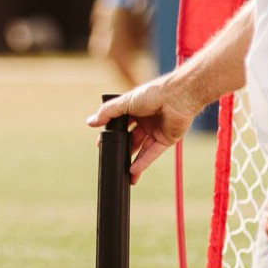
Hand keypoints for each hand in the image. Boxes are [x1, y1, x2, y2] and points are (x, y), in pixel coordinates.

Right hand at [86, 77, 202, 183]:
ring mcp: (156, 130)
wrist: (177, 97)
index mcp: (135, 109)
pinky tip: (133, 171)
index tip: (101, 143)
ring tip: (123, 173)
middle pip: (130, 138)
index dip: (112, 134)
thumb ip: (107, 112)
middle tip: (111, 158)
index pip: (120, 124)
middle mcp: (145, 120)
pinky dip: (143, 162)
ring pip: (141, 149)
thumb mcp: (125, 102)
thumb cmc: (153, 94)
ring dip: (132, 160)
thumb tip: (90, 122)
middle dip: (122, 149)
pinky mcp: (166, 139)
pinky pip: (152, 153)